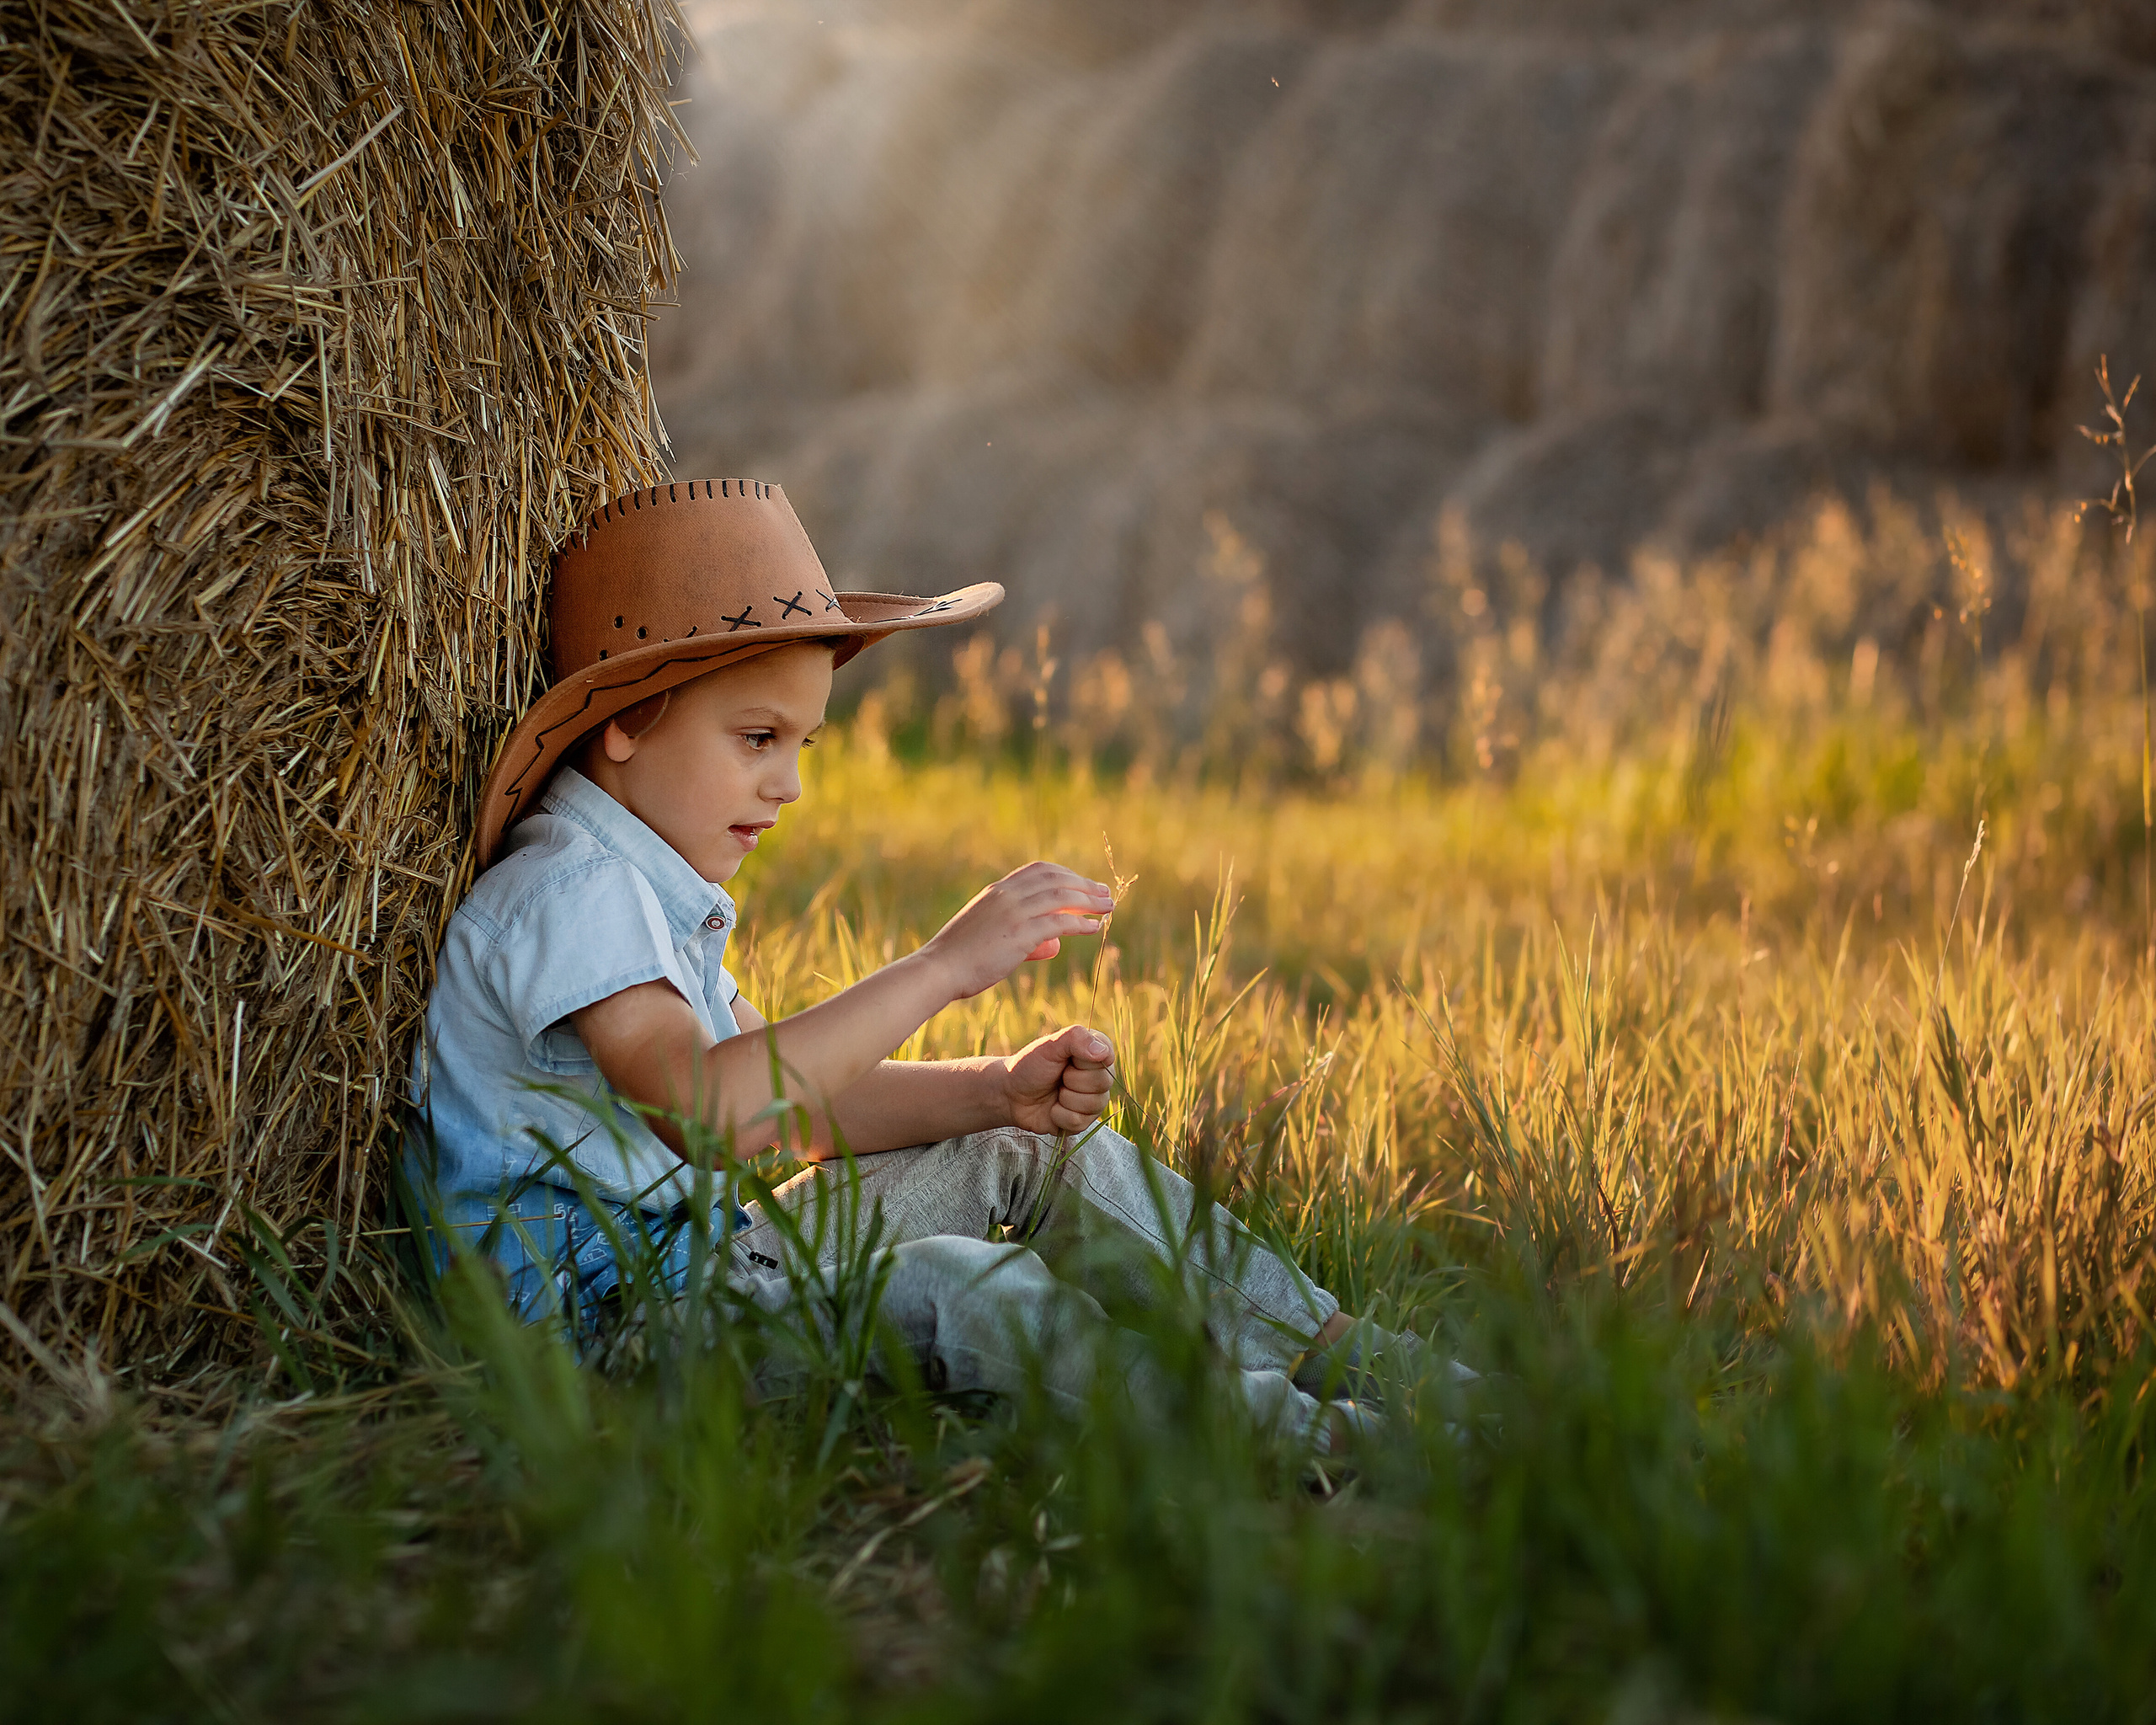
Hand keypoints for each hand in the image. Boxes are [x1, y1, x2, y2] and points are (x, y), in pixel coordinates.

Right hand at [919, 862, 1113, 1001]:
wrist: (939, 969)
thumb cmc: (960, 958)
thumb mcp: (986, 932)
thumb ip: (1018, 931)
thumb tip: (1052, 943)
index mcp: (997, 891)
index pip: (1039, 870)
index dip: (1066, 874)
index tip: (1084, 884)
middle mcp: (1007, 895)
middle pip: (1057, 879)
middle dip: (1084, 884)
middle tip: (1105, 892)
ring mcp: (1014, 912)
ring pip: (1062, 898)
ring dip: (1090, 901)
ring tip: (1108, 907)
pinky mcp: (1020, 933)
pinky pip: (1060, 923)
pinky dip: (1081, 924)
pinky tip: (1094, 928)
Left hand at [1003, 1025, 1115, 1135]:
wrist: (1011, 1095)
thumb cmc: (1030, 1065)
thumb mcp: (1050, 1045)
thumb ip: (1076, 1039)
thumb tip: (1103, 1052)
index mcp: (1096, 1051)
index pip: (1106, 1056)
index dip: (1083, 1061)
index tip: (1066, 1059)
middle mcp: (1100, 1075)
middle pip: (1102, 1083)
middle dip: (1072, 1080)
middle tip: (1057, 1076)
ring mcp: (1094, 1100)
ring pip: (1094, 1105)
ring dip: (1066, 1099)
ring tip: (1055, 1092)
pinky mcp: (1084, 1121)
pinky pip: (1080, 1122)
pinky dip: (1060, 1116)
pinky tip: (1052, 1109)